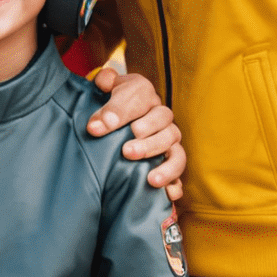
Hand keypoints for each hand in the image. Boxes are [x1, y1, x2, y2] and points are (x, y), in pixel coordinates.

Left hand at [87, 69, 184, 203]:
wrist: (117, 116)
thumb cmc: (110, 102)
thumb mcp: (106, 88)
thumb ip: (104, 81)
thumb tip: (104, 82)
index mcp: (144, 94)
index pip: (139, 97)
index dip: (118, 112)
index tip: (96, 128)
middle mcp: (162, 116)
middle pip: (163, 125)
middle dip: (146, 140)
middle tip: (126, 151)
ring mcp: (169, 140)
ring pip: (176, 151)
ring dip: (165, 166)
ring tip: (150, 179)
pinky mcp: (170, 161)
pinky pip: (180, 174)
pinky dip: (175, 184)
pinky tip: (169, 194)